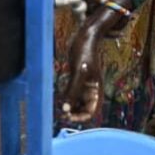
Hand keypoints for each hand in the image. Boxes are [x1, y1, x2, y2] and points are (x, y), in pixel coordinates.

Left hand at [60, 0, 133, 121]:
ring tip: (58, 108)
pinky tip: (58, 97)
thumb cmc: (85, 52)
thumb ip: (73, 91)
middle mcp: (90, 90)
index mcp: (96, 90)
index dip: (81, 117)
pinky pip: (71, 92)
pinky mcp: (76, 78)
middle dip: (73, 113)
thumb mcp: (79, 72)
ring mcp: (83, 84)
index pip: (91, 111)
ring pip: (76, 102)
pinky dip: (65, 97)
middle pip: (83, 109)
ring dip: (68, 106)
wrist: (85, 36)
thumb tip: (65, 109)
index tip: (68, 117)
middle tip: (61, 114)